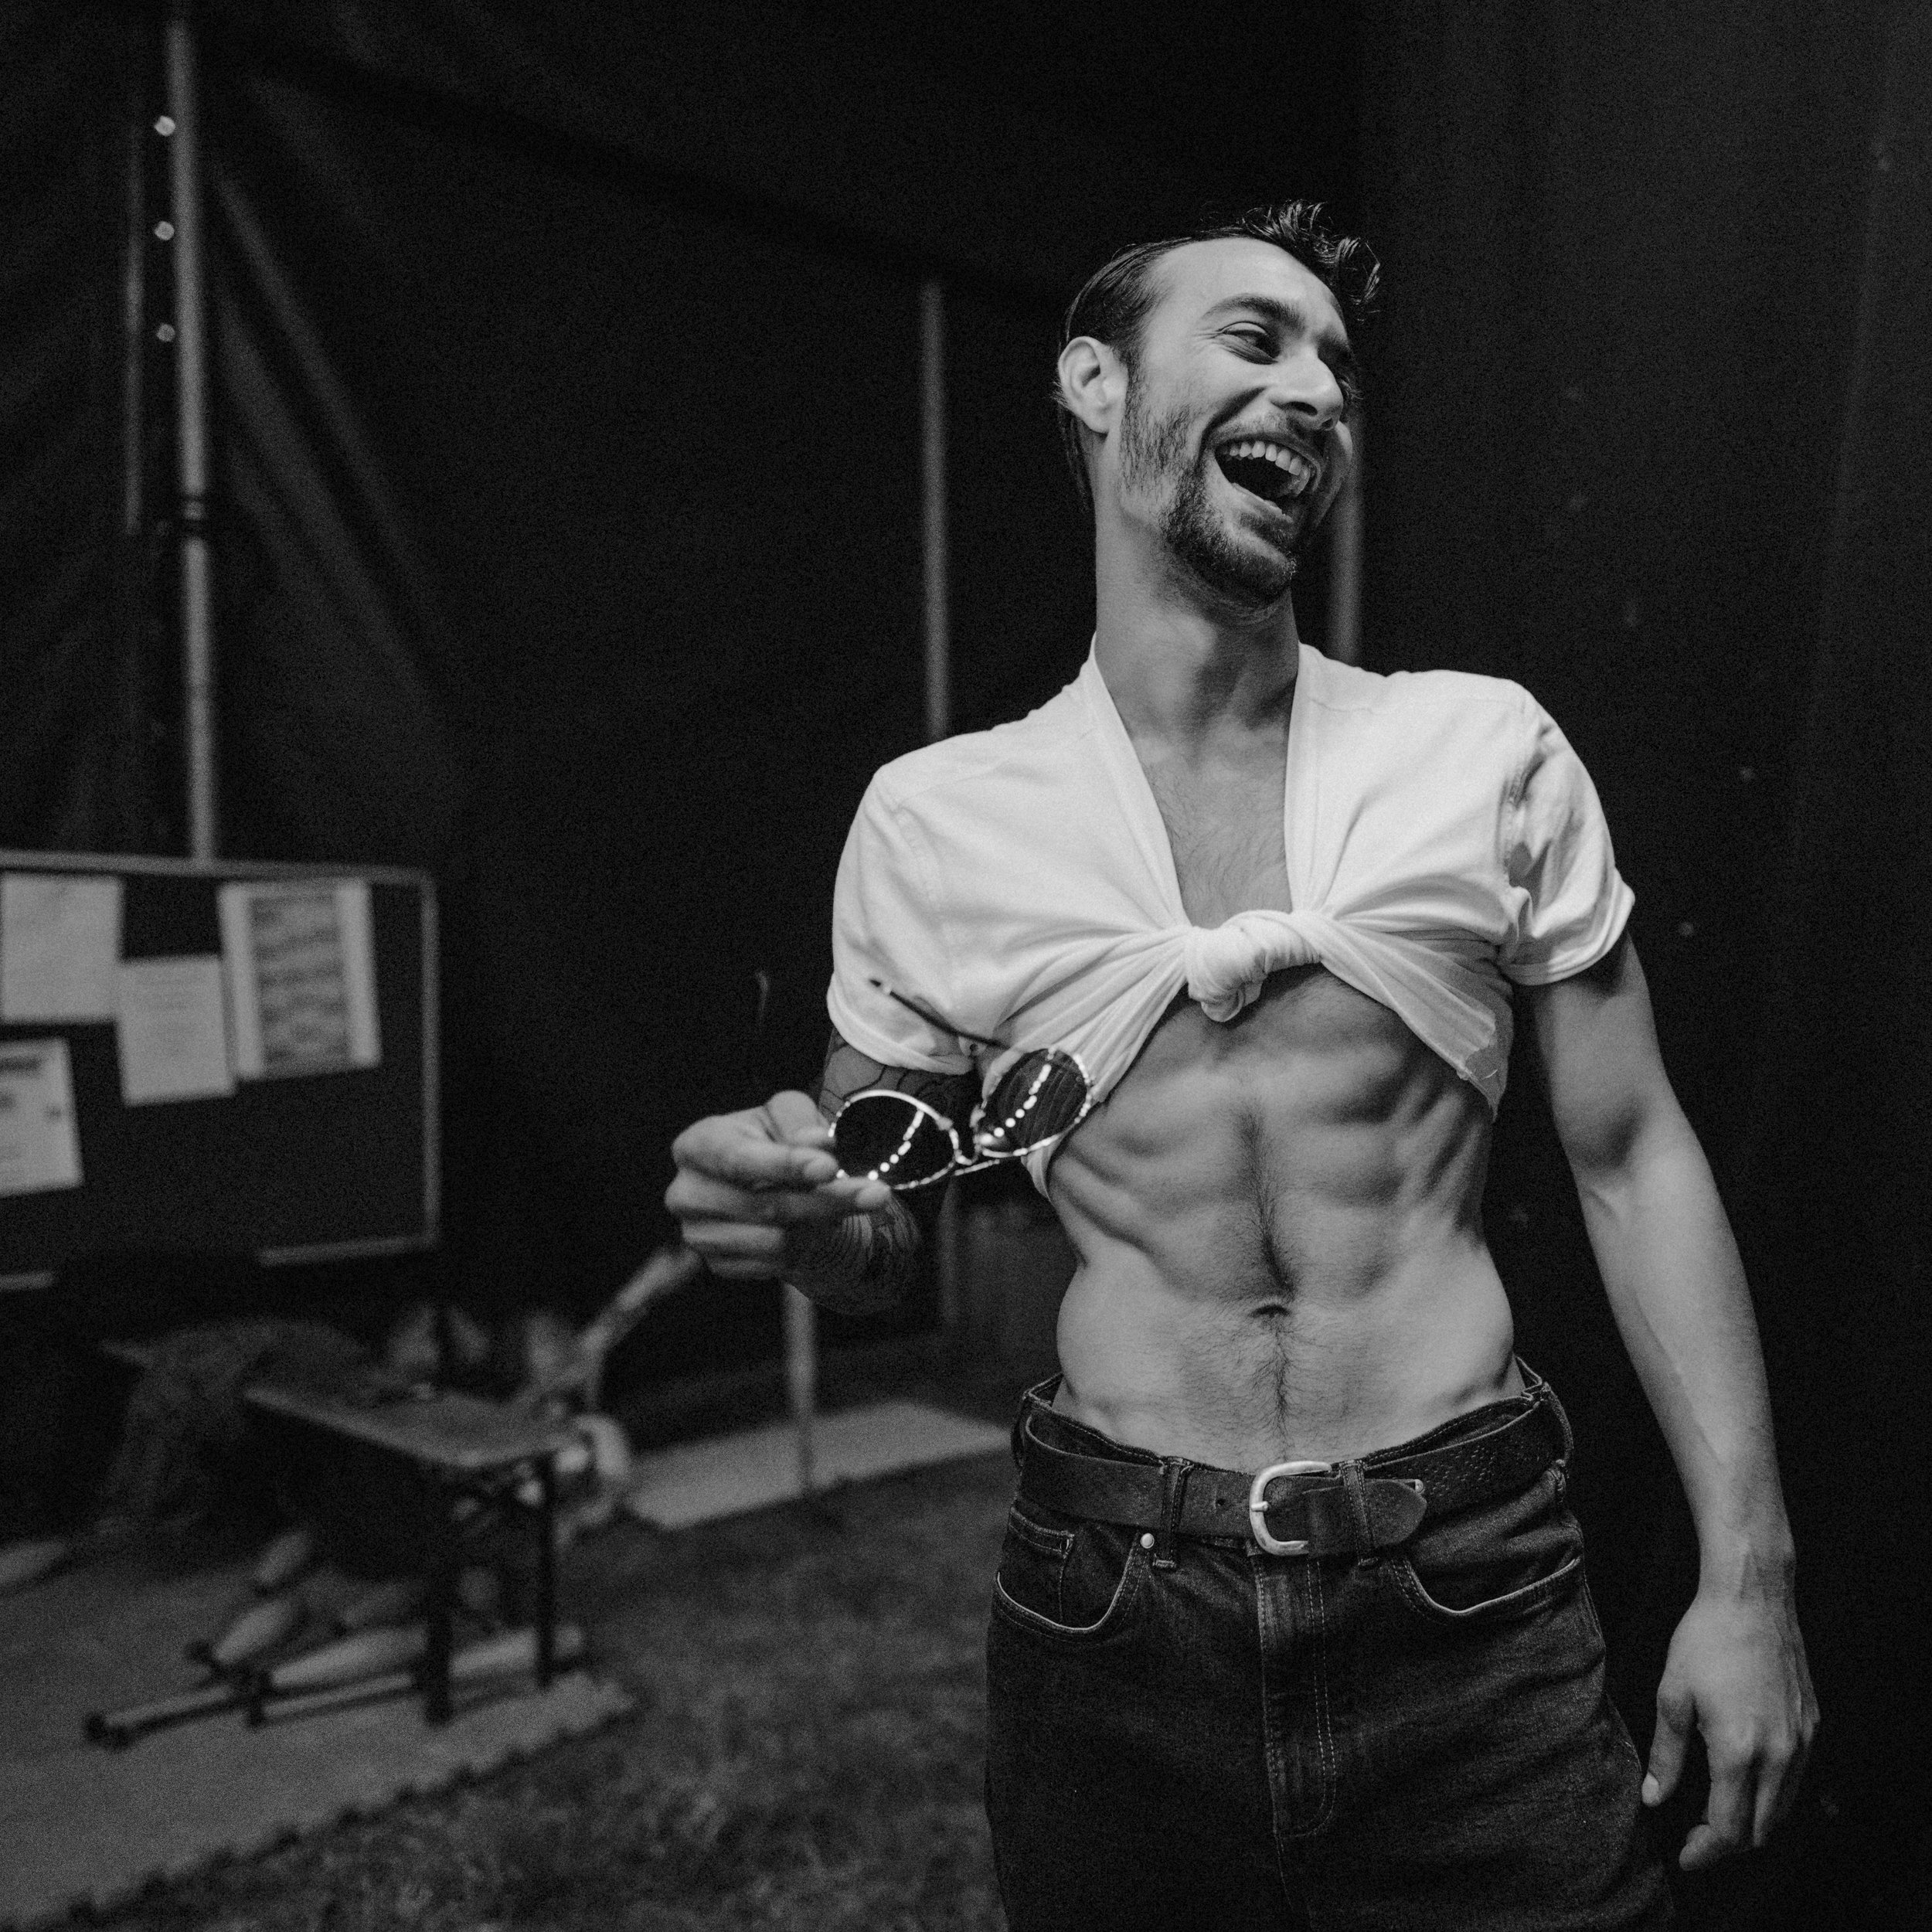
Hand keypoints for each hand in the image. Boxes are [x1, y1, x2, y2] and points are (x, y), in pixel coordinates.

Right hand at [665, 1089, 890, 1280]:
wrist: (770, 1187)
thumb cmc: (775, 1141)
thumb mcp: (788, 1115)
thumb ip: (801, 1122)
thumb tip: (818, 1144)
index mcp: (697, 1144)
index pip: (739, 1158)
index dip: (785, 1164)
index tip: (830, 1168)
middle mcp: (687, 1192)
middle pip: (765, 1205)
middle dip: (827, 1200)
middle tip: (878, 1194)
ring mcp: (698, 1234)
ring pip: (776, 1239)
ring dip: (820, 1223)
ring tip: (833, 1204)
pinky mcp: (717, 1264)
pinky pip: (775, 1263)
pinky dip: (804, 1245)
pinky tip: (810, 1226)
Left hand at [1643, 1584, 1817, 1868]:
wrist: (1752, 1600)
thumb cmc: (1706, 1641)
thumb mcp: (1672, 1696)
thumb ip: (1666, 1754)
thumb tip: (1653, 1798)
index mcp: (1739, 1752)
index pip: (1729, 1828)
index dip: (1706, 1851)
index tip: (1686, 1857)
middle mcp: (1780, 1756)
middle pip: (1761, 1829)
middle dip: (1728, 1843)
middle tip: (1696, 1837)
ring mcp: (1802, 1743)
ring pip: (1783, 1809)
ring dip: (1753, 1821)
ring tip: (1717, 1812)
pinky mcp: (1812, 1728)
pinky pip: (1796, 1780)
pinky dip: (1772, 1794)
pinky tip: (1745, 1780)